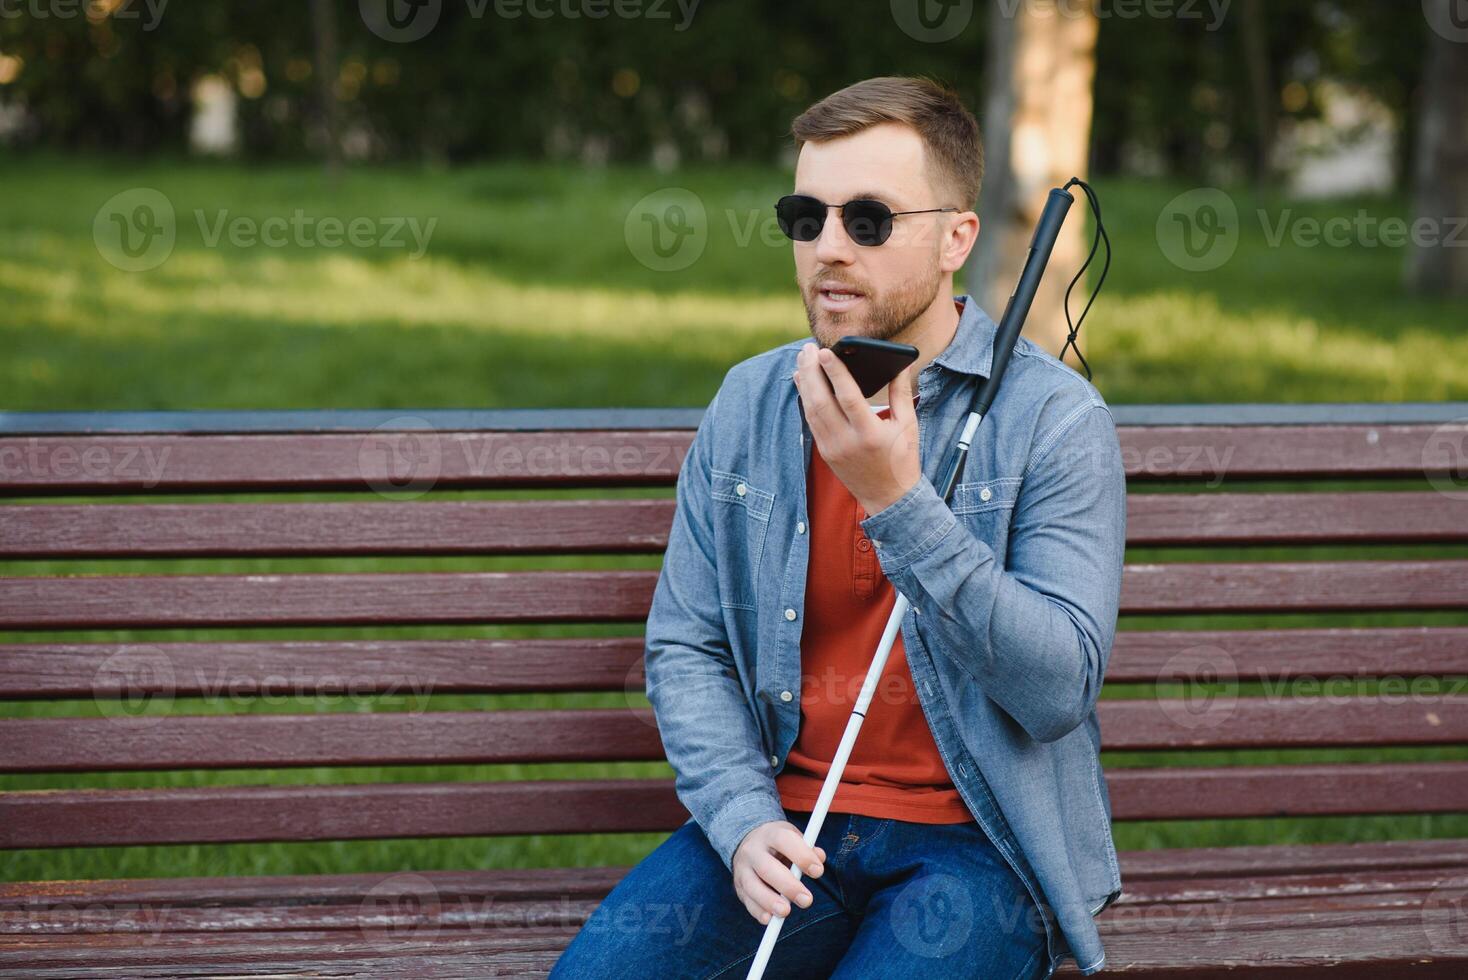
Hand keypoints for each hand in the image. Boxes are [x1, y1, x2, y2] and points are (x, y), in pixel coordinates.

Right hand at [731, 820, 826, 924]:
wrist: (748, 841)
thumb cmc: (778, 843)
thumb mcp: (792, 838)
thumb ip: (807, 848)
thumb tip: (820, 858)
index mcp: (770, 834)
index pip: (784, 841)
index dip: (802, 856)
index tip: (818, 871)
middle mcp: (753, 850)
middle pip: (767, 868)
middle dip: (788, 886)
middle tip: (807, 900)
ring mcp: (742, 869)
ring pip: (752, 886)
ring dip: (769, 901)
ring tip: (785, 912)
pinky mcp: (738, 886)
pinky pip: (747, 901)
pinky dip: (758, 911)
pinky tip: (769, 919)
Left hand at [793, 341, 919, 516]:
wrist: (889, 499)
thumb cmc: (902, 460)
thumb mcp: (908, 426)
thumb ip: (900, 394)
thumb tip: (900, 365)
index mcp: (870, 433)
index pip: (848, 397)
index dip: (835, 372)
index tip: (824, 351)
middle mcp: (847, 441)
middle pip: (821, 401)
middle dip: (811, 372)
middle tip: (808, 349)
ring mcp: (832, 448)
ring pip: (811, 410)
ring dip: (805, 383)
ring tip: (803, 359)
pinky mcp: (825, 452)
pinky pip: (811, 421)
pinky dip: (805, 399)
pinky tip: (804, 382)